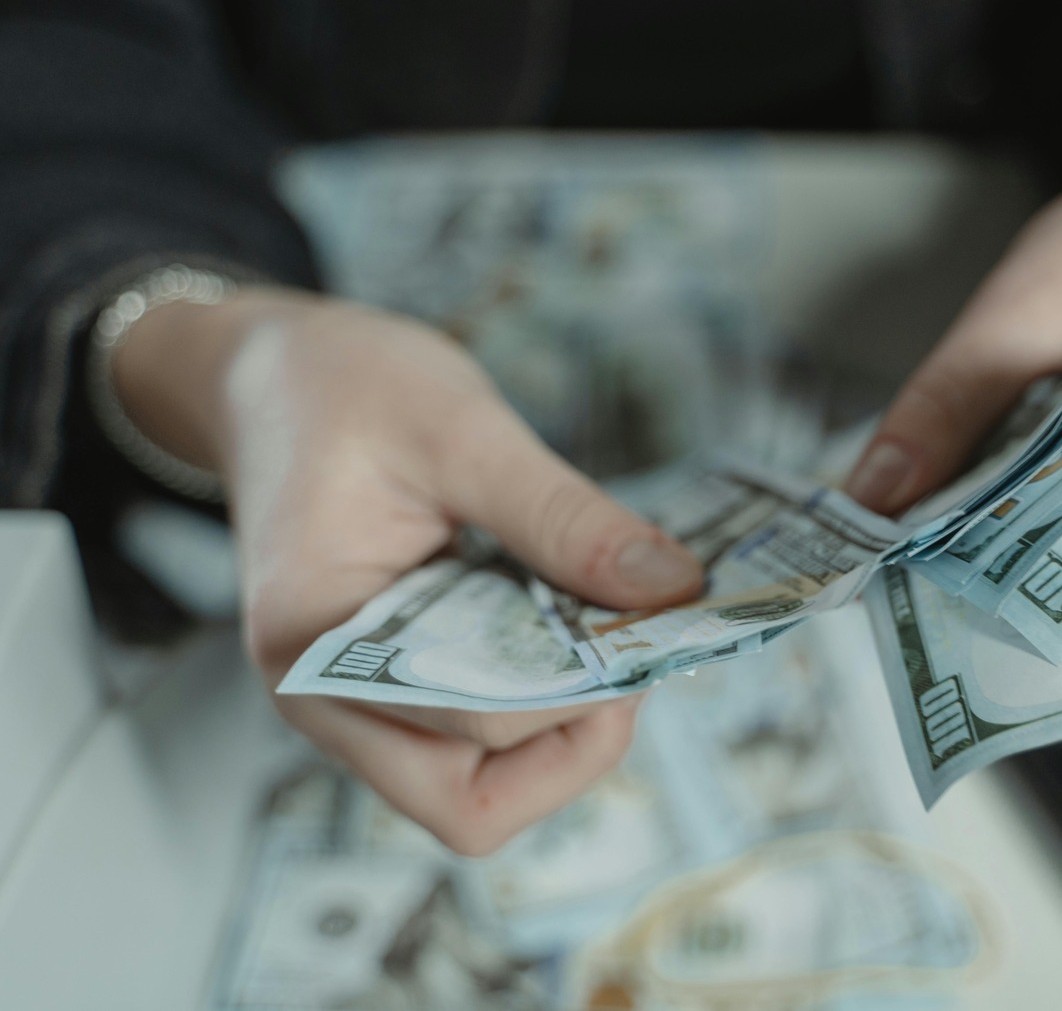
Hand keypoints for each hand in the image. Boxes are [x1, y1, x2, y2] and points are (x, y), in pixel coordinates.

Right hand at [113, 289, 703, 853]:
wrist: (268, 377)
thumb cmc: (345, 389)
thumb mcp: (463, 429)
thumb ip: (564, 517)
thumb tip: (671, 588)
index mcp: (312, 639)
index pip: (471, 724)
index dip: (581, 692)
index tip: (653, 628)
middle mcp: (319, 696)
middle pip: (468, 806)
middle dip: (573, 742)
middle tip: (635, 651)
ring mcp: (352, 702)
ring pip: (475, 791)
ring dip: (559, 735)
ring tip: (606, 640)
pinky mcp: (390, 686)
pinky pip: (472, 743)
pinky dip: (537, 708)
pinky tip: (572, 633)